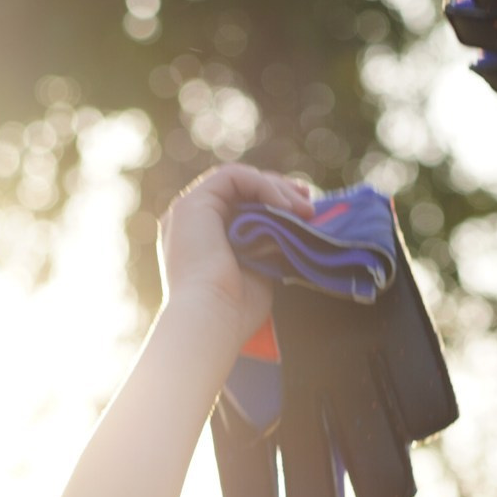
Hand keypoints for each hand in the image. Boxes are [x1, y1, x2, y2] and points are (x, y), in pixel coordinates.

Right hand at [157, 162, 314, 345]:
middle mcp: (190, 223)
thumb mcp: (258, 271)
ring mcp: (187, 211)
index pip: (237, 207)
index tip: (304, 210)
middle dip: (277, 190)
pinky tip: (284, 206)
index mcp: (201, 241)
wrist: (211, 320)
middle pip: (237, 190)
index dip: (271, 202)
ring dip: (275, 189)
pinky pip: (231, 177)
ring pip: (236, 180)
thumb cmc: (235, 311)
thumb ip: (266, 247)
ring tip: (304, 209)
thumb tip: (289, 230)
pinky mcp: (191, 204)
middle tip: (309, 203)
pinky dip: (261, 185)